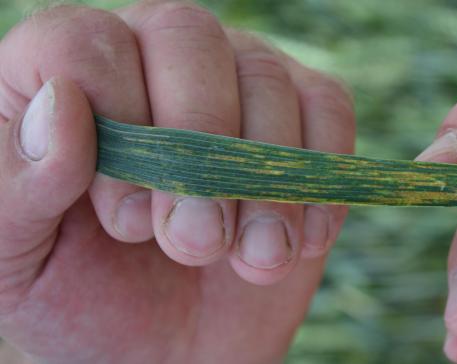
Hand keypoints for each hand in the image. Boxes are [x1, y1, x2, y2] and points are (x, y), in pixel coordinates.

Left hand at [0, 1, 353, 361]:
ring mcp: (235, 81)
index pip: (86, 43)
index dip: (114, 119)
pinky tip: (298, 238)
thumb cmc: (84, 298)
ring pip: (265, 76)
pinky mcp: (300, 116)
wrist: (169, 348)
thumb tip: (64, 106)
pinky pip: (329, 108)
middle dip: (200, 152)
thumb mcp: (15, 260)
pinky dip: (321, 179)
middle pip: (187, 35)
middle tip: (196, 244)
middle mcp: (152, 59)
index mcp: (63, 79)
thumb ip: (15, 184)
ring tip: (251, 259)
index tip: (126, 220)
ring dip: (265, 183)